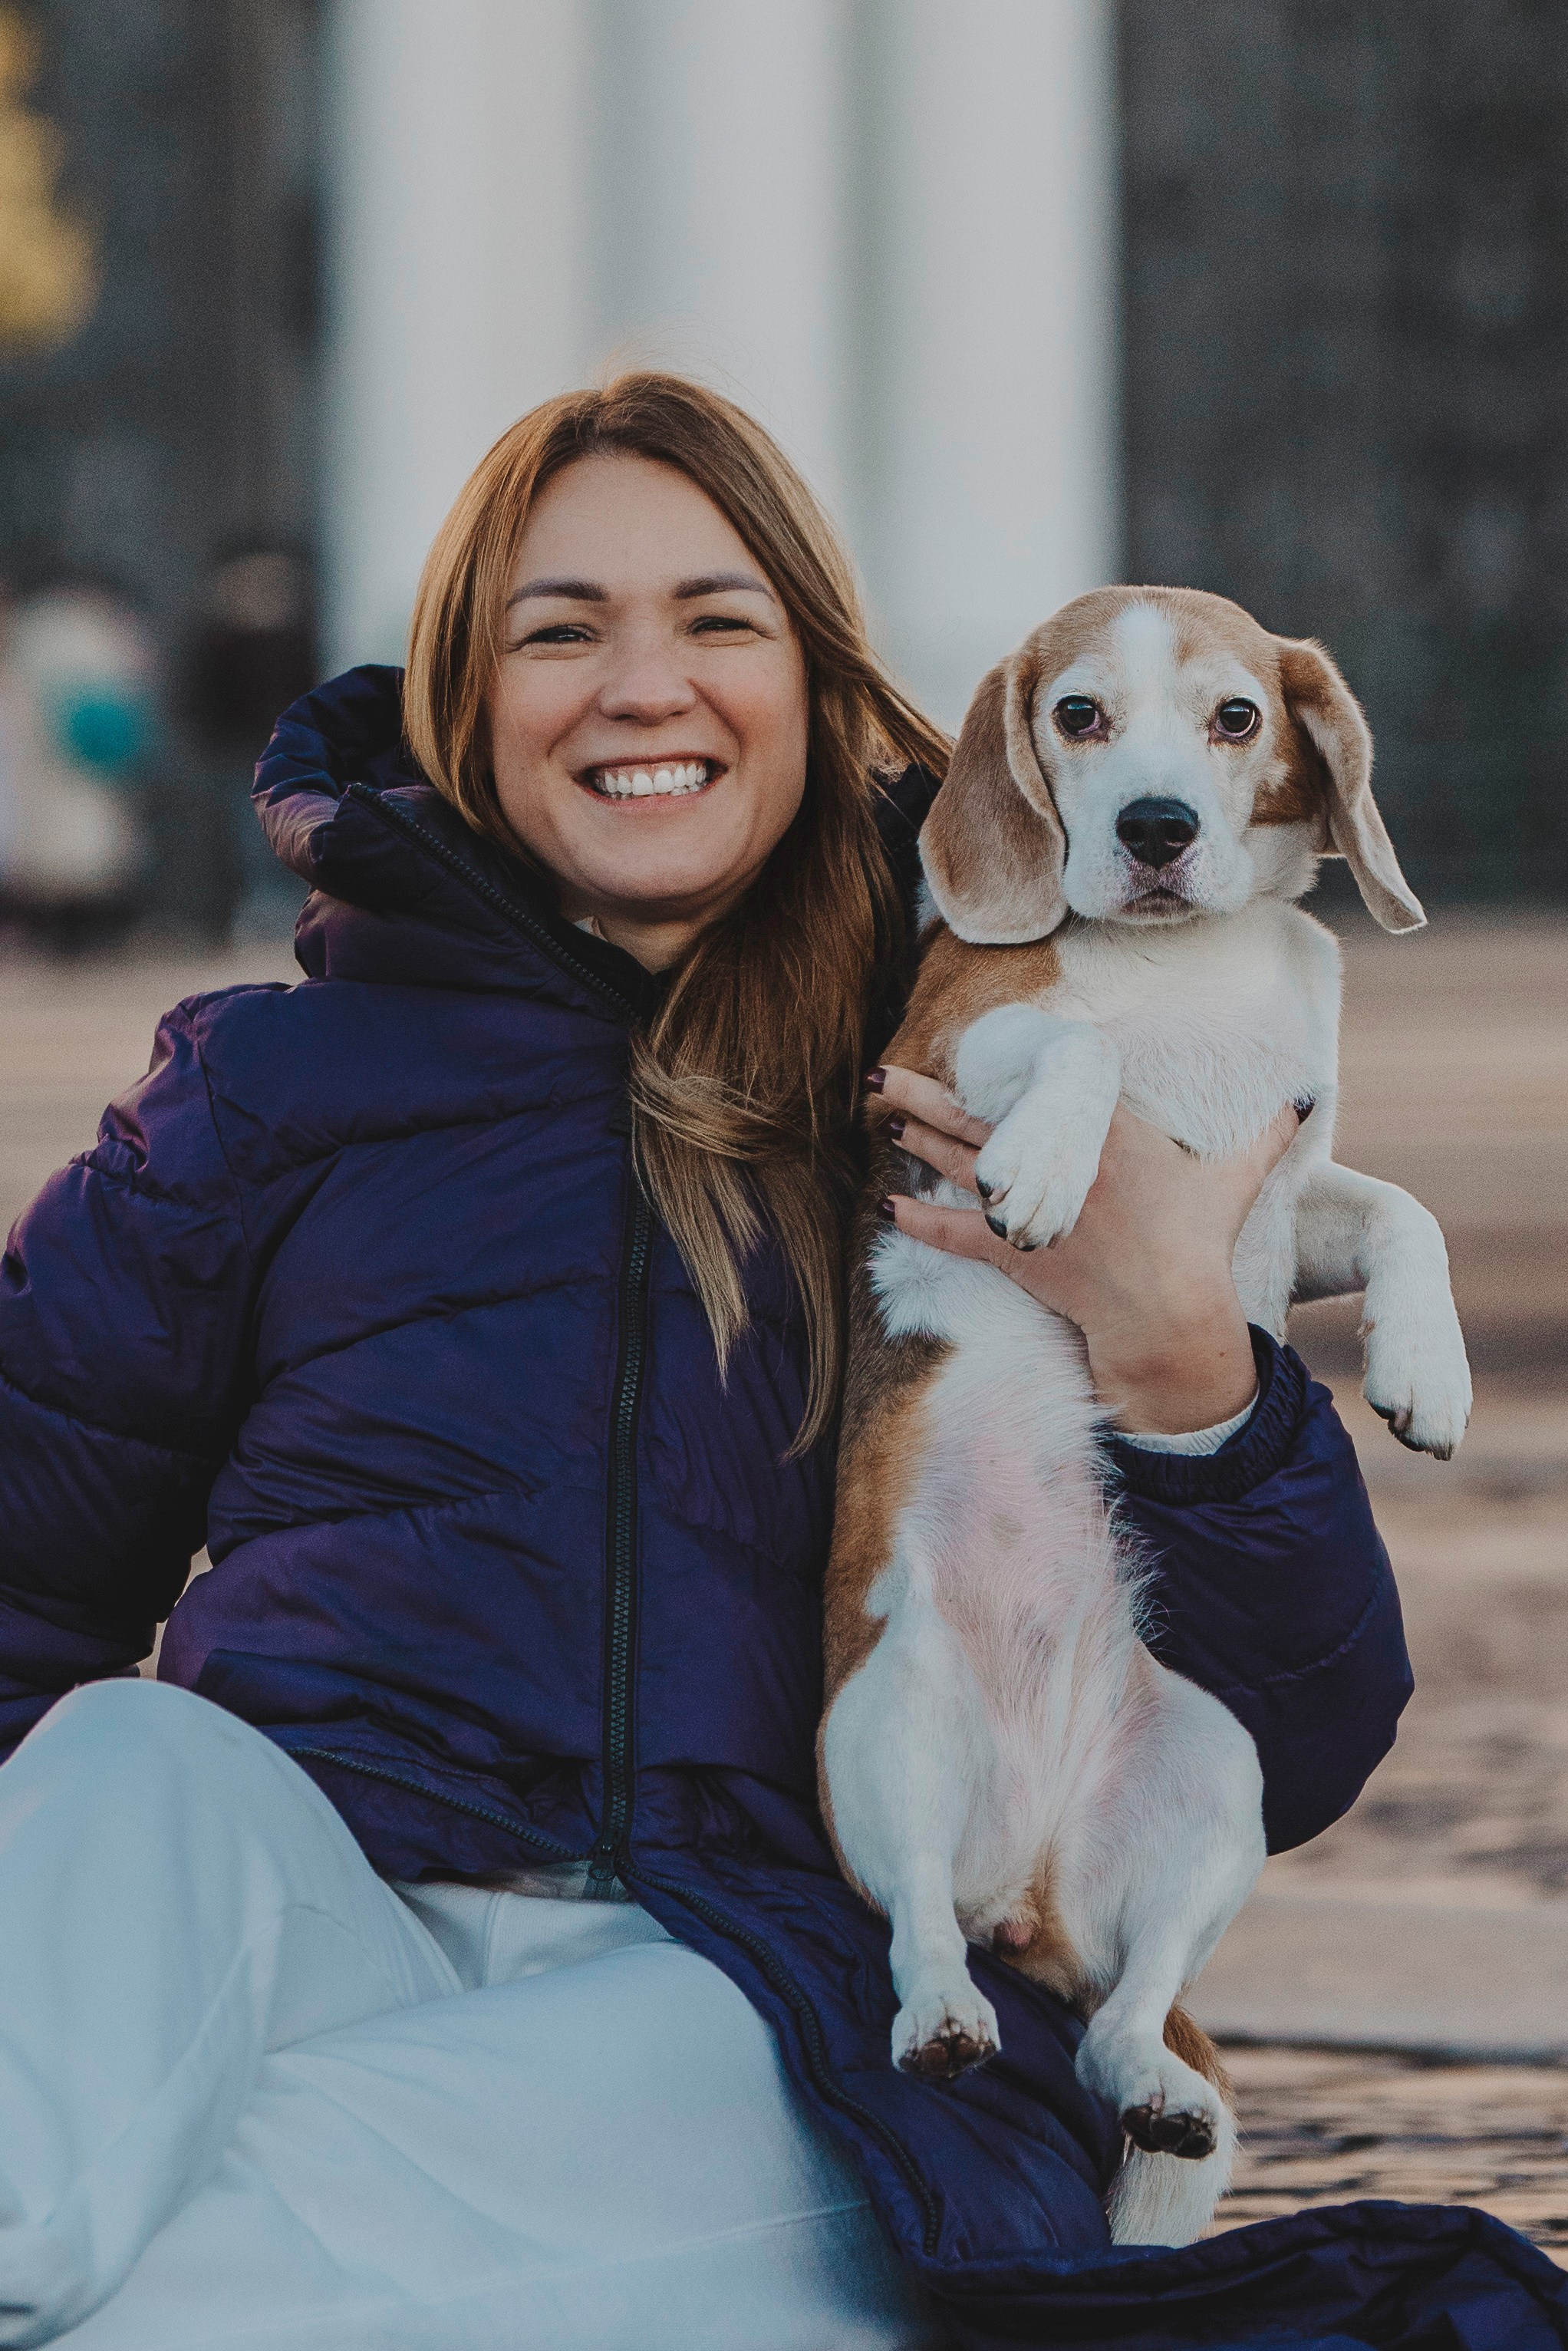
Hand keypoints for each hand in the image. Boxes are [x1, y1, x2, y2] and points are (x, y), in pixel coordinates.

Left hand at [871, 1067, 1300, 1433]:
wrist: (1169, 1309)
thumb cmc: (1199, 1240)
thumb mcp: (1233, 1178)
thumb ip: (1264, 1133)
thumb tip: (1309, 1096)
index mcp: (1101, 1130)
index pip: (1040, 1087)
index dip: (999, 1067)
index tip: (967, 1044)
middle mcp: (1056, 1160)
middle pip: (980, 1118)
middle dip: (926, 1093)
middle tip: (882, 1073)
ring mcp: (1030, 1205)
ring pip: (960, 1163)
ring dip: (914, 1138)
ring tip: (879, 1113)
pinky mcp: (1014, 1252)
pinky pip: (954, 1234)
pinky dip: (917, 1222)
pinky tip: (885, 1208)